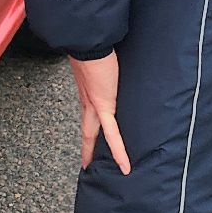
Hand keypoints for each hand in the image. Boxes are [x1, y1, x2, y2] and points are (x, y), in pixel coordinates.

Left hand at [70, 51, 131, 174]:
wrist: (89, 42)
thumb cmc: (96, 47)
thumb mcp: (101, 63)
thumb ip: (107, 71)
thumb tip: (115, 68)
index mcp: (86, 92)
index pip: (87, 115)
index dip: (87, 128)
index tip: (87, 140)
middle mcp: (88, 102)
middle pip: (87, 131)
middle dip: (87, 149)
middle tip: (87, 165)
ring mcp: (94, 106)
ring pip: (95, 135)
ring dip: (96, 153)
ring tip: (103, 170)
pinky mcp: (103, 106)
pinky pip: (112, 133)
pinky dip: (118, 150)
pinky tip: (124, 165)